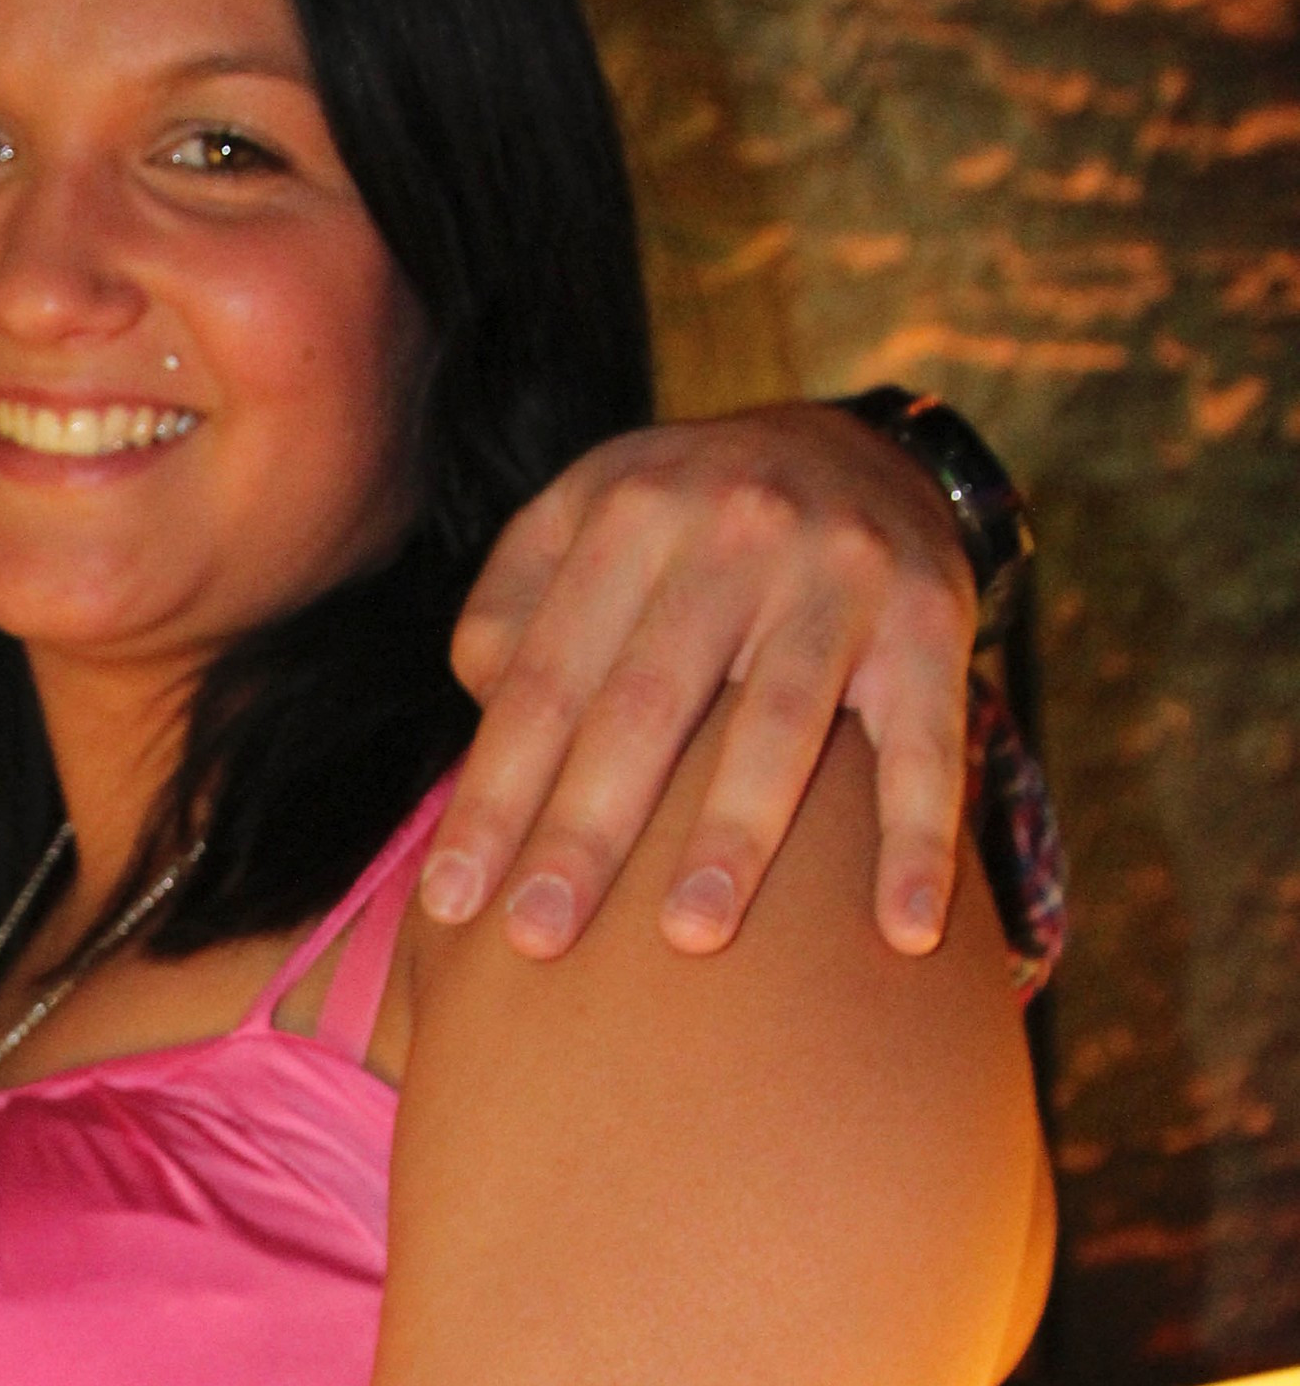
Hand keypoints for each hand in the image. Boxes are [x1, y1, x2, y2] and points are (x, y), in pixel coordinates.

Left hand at [429, 404, 978, 960]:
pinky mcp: (933, 620)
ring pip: (780, 725)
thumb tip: (485, 726)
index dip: (494, 794)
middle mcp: (737, 531)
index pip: (546, 680)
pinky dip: (919, 841)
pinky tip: (905, 933)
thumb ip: (513, 613)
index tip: (451, 901)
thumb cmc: (687, 526)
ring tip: (689, 938)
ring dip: (735, 837)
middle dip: (586, 834)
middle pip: (645, 708)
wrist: (864, 446)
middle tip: (536, 939)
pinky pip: (928, 745)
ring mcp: (842, 573)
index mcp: (632, 514)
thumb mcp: (585, 519)